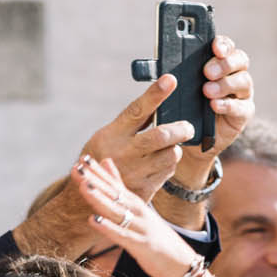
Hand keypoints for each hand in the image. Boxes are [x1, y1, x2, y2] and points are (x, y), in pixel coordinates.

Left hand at [74, 156, 204, 276]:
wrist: (180, 261)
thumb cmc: (155, 236)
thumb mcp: (138, 208)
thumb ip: (120, 186)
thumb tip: (106, 161)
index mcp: (135, 203)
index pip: (114, 184)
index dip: (97, 172)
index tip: (82, 159)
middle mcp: (138, 211)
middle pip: (113, 194)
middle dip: (94, 180)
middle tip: (77, 167)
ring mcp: (140, 227)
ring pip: (117, 211)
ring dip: (99, 199)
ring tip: (83, 186)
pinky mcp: (141, 245)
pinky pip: (122, 235)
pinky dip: (107, 227)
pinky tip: (93, 219)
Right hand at [80, 76, 194, 202]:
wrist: (89, 197)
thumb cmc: (101, 158)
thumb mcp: (107, 136)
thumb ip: (131, 123)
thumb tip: (157, 101)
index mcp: (112, 136)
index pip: (137, 111)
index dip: (155, 94)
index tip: (170, 80)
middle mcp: (123, 154)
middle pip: (162, 136)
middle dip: (181, 129)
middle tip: (187, 127)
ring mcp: (135, 174)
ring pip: (171, 154)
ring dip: (174, 148)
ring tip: (168, 148)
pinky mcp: (144, 190)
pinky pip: (168, 171)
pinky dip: (168, 164)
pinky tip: (159, 163)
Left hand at [170, 35, 254, 177]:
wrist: (190, 138)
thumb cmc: (185, 107)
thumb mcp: (178, 89)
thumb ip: (177, 74)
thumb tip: (163, 64)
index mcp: (219, 62)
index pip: (225, 47)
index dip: (222, 44)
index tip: (214, 47)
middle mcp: (234, 74)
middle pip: (240, 60)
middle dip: (224, 63)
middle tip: (207, 72)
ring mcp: (242, 93)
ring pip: (243, 81)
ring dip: (225, 84)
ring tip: (207, 91)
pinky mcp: (244, 113)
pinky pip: (241, 106)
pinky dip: (227, 105)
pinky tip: (214, 106)